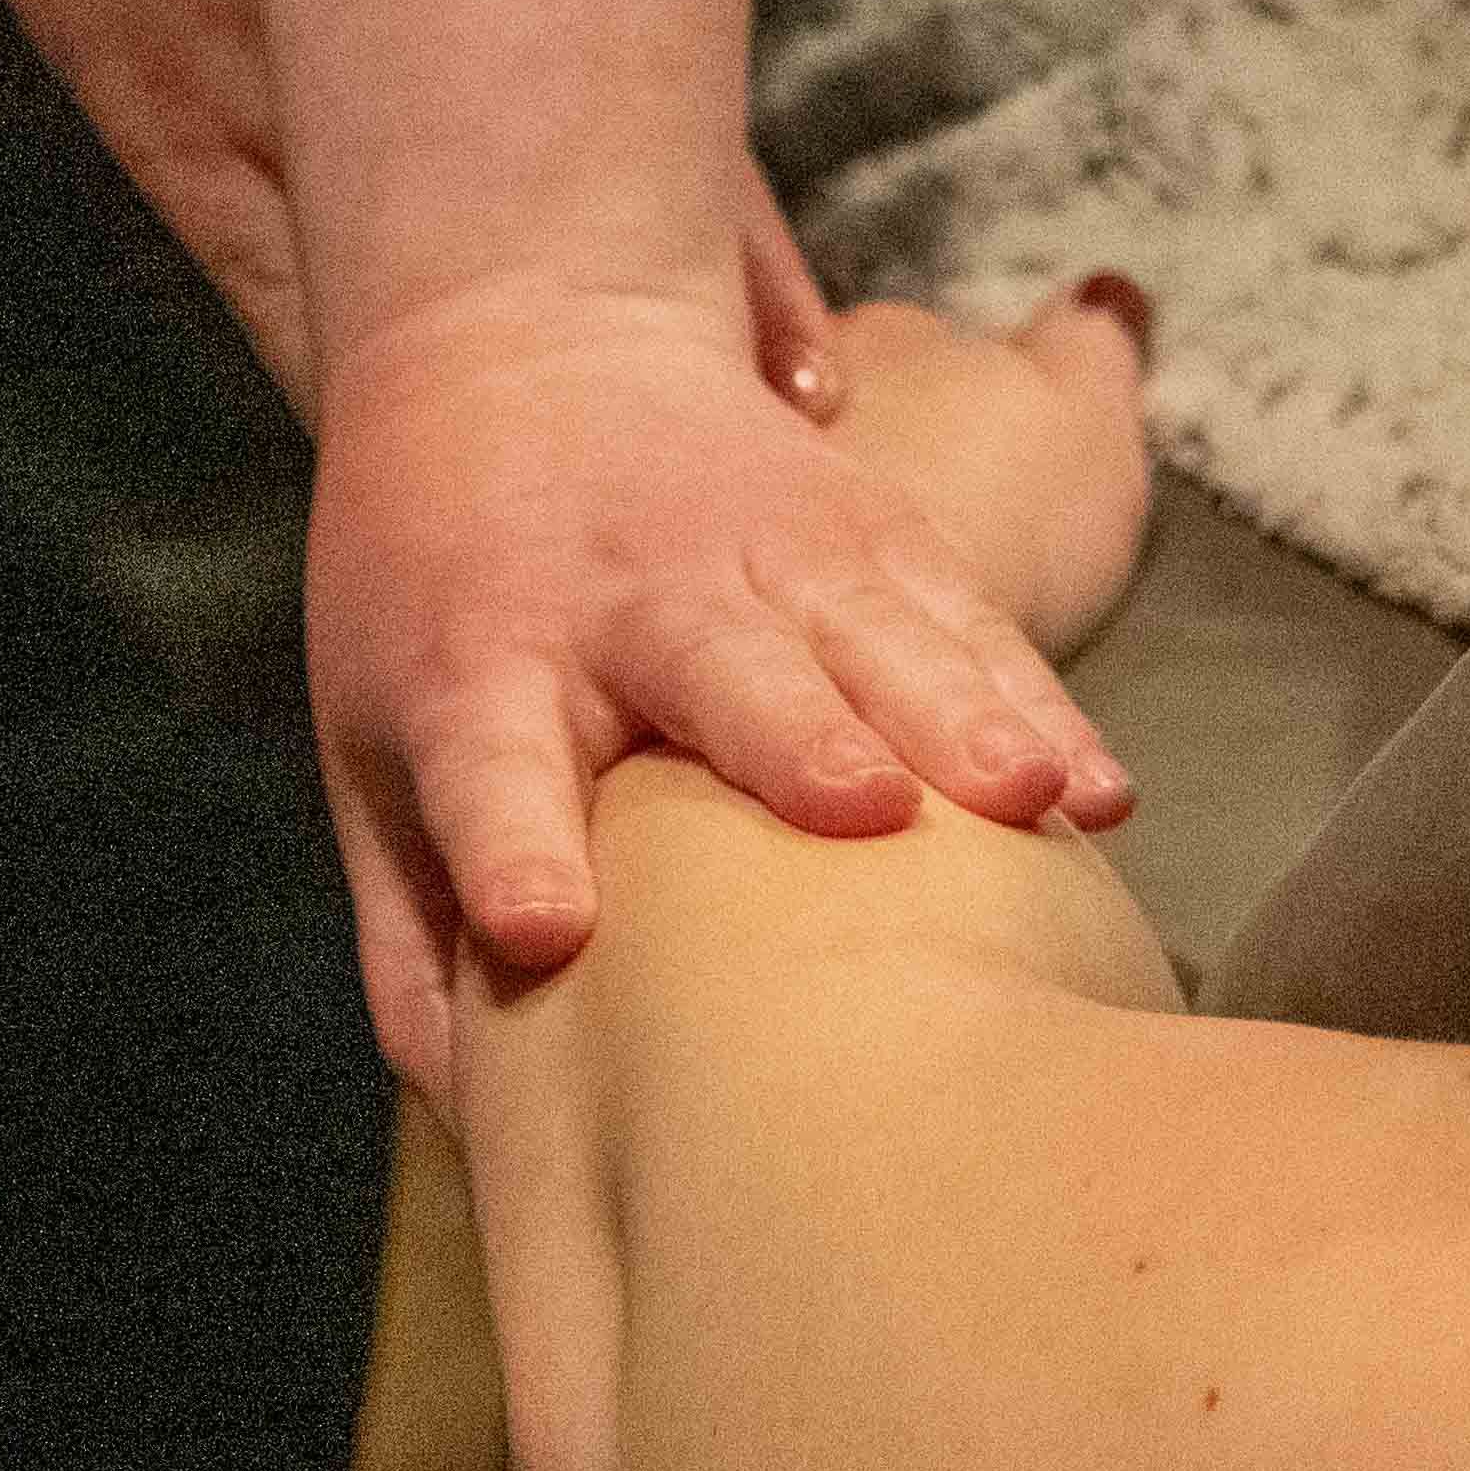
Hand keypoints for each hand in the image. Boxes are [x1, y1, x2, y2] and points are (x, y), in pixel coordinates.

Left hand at [309, 272, 1135, 1083]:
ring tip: (1031, 802)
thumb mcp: (374, 748)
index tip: (545, 929)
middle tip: (857, 812)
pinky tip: (1094, 789)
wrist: (523, 335)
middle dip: (789, 738)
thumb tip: (489, 1135)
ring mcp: (759, 550)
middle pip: (712, 672)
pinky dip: (1032, 699)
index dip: (512, 848)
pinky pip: (965, 616)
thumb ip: (416, 938)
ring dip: (954, 713)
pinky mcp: (868, 526)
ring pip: (872, 634)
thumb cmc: (443, 601)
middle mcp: (623, 601)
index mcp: (477, 665)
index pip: (487, 766)